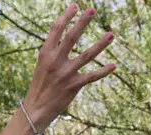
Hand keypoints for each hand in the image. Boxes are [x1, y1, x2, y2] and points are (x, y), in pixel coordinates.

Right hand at [21, 6, 115, 128]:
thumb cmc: (41, 84)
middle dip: (82, 22)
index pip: (56, 29)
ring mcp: (65, 73)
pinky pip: (92, 76)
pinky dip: (103, 71)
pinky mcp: (74, 85)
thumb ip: (53, 51)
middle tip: (92, 10)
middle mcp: (55, 61)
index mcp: (45, 53)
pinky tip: (113, 66)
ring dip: (100, 44)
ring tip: (111, 35)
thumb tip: (64, 36)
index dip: (66, 16)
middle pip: (71, 37)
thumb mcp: (42, 64)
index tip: (76, 6)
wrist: (36, 108)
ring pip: (87, 55)